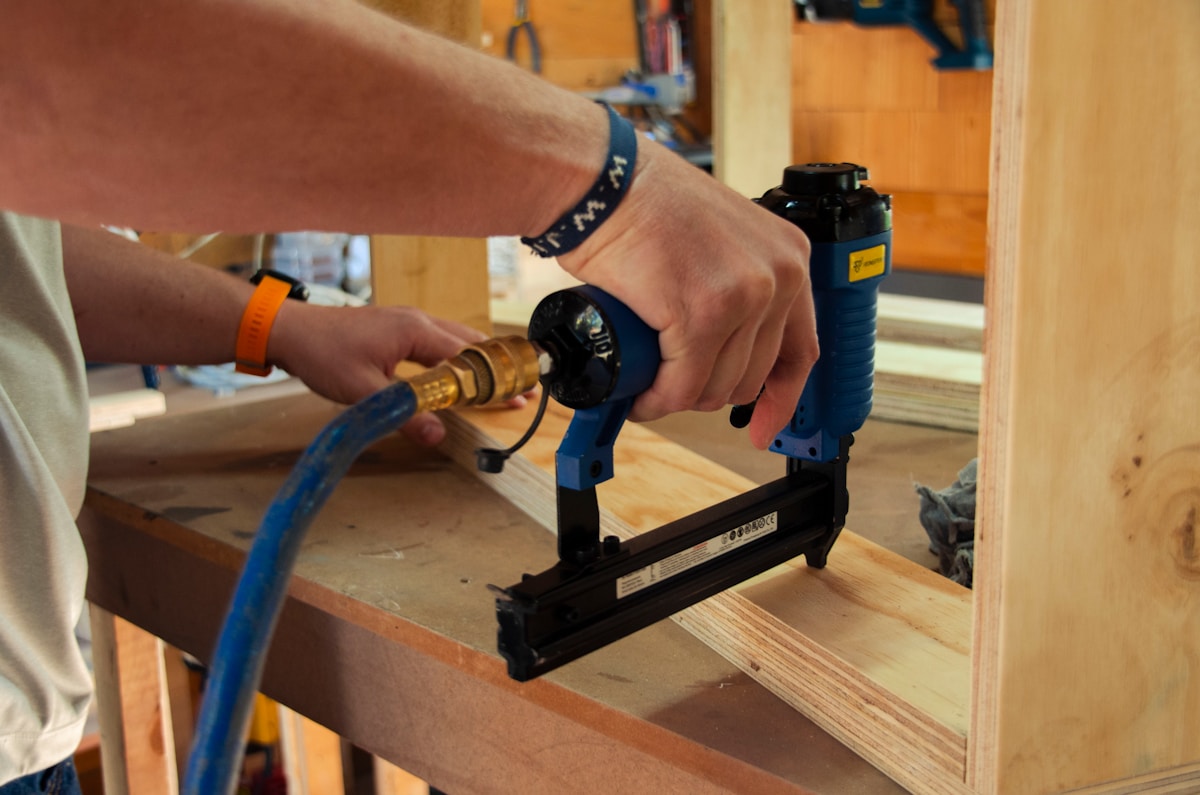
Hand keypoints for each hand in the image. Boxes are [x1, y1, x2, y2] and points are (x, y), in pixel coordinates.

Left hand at [267, 303, 518, 445]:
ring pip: (455, 339)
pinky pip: (438, 339)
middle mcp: (417, 320)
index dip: (493, 381)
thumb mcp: (362, 392)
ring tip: (499, 382)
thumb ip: (403, 414)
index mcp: (415, 330)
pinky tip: (458, 370)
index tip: (517, 396)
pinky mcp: (396, 327)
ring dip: (477, 362)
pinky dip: (456, 355)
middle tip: (520, 390)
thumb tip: (438, 436)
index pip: (466, 358)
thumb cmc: (323, 354)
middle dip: (495, 369)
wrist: (290, 330)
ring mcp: (407, 320)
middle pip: (469, 343)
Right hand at [556, 140, 818, 449]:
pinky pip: (682, 385)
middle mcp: (778, 276)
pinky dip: (658, 400)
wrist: (602, 181)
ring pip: (716, 388)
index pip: (800, 350)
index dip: (780, 399)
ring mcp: (743, 297)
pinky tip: (641, 395)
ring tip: (649, 381)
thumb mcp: (719, 240)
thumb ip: (739, 281)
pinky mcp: (700, 315)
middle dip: (707, 392)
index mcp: (790, 257)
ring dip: (678, 397)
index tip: (763, 427)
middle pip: (751, 377)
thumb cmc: (644, 204)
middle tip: (671, 381)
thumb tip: (730, 346)